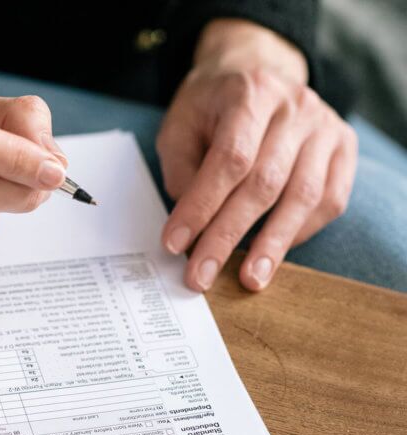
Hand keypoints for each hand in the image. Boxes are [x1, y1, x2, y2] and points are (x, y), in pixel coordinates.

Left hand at [156, 19, 356, 291]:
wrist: (255, 69)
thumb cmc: (211, 105)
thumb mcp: (180, 125)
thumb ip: (181, 169)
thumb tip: (191, 225)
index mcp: (250, 93)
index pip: (229, 159)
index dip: (201, 206)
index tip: (175, 244)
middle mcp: (295, 107)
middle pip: (264, 183)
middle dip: (228, 236)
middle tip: (201, 275)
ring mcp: (325, 127)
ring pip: (303, 196)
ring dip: (272, 245)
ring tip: (249, 279)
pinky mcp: (343, 147)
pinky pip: (329, 201)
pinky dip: (301, 231)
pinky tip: (273, 252)